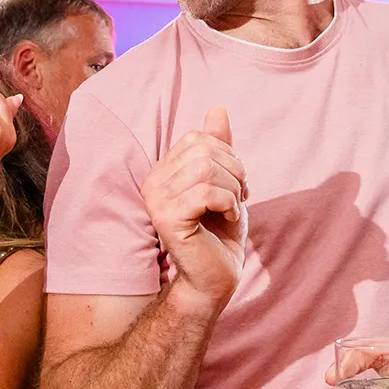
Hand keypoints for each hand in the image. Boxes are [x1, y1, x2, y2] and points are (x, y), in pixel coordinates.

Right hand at [141, 107, 245, 310]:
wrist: (215, 280)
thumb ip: (219, 147)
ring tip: (232, 209)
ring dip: (233, 189)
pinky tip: (229, 218)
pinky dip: (229, 203)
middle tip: (236, 200)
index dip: (227, 156)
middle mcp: (153, 182)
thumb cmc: (219, 235)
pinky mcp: (167, 218)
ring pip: (207, 168)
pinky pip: (207, 192)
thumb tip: (217, 108)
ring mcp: (157, 200)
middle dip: (234, 172)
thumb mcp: (225, 183)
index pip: (197, 138)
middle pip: (204, 150)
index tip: (234, 186)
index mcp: (163, 171)